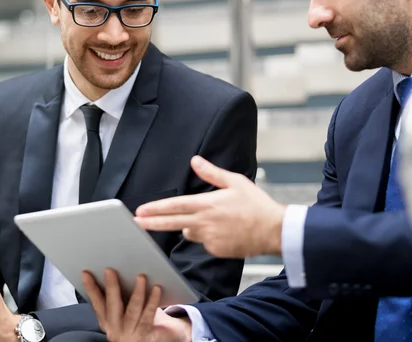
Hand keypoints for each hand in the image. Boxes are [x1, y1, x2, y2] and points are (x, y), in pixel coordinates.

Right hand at [82, 269, 191, 341]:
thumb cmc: (138, 322)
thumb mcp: (123, 313)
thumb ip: (118, 298)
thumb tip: (114, 271)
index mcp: (107, 322)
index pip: (97, 303)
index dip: (90, 288)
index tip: (85, 273)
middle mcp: (116, 329)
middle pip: (112, 306)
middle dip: (110, 287)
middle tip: (109, 270)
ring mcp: (130, 333)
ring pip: (132, 311)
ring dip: (137, 292)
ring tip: (141, 276)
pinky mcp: (146, 335)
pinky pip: (148, 315)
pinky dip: (153, 300)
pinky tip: (156, 288)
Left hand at [135, 155, 286, 257]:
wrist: (274, 230)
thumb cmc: (256, 204)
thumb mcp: (234, 182)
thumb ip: (211, 173)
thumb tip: (195, 160)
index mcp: (206, 204)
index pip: (174, 206)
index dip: (155, 209)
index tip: (140, 211)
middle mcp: (204, 223)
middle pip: (171, 223)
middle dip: (152, 223)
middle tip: (137, 223)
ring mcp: (209, 239)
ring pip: (191, 232)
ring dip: (193, 226)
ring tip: (216, 219)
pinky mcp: (216, 251)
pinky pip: (205, 242)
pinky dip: (209, 236)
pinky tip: (226, 230)